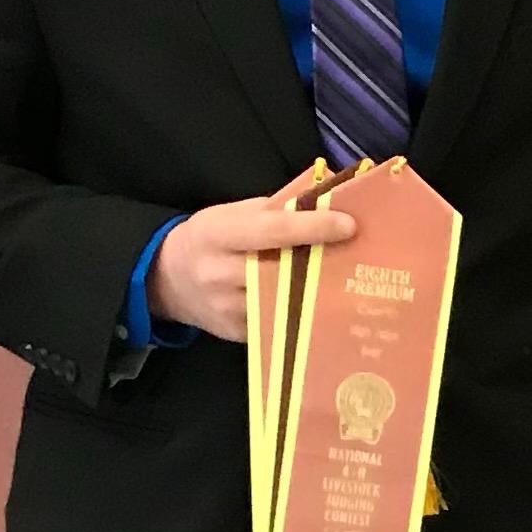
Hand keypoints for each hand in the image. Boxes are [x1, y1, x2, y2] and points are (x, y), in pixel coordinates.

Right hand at [149, 174, 356, 340]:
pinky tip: (330, 304)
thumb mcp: (231, 214)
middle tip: (364, 256)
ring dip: (322, 292)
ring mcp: (229, 309)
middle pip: (282, 270)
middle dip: (324, 263)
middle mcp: (220, 274)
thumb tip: (327, 196)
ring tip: (355, 280)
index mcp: (217, 235)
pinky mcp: (239, 335)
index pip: (270, 230)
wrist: (167, 279)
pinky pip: (281, 324)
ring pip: (286, 303)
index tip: (349, 225)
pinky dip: (306, 313)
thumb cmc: (210, 239)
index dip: (312, 227)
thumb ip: (274, 210)